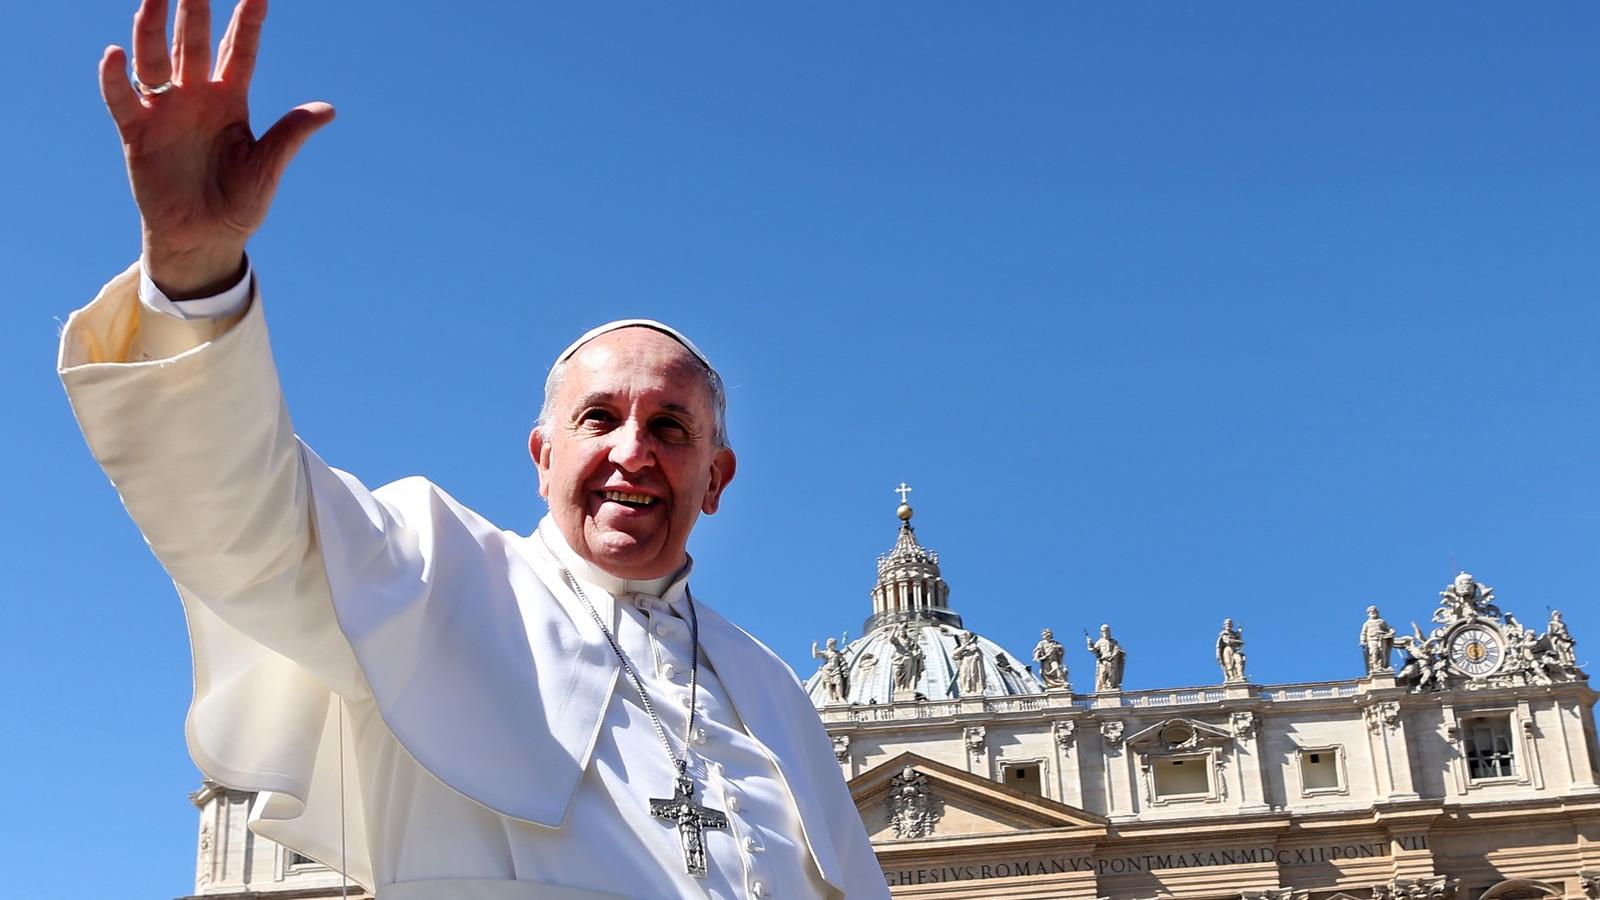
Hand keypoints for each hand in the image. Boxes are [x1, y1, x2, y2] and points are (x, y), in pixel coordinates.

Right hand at [99, 0, 333, 297]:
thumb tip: (328, 109)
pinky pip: (121, 99)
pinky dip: (116, 78)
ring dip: (153, 28)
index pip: (240, 51)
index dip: (247, 21)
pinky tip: (116, 53)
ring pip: (155, 59)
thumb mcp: (268, 169)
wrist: (204, 239)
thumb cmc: (239, 203)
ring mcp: (164, 111)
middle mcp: (195, 97)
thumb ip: (290, 136)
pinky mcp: (136, 132)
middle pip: (193, 43)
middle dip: (193, 9)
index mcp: (230, 101)